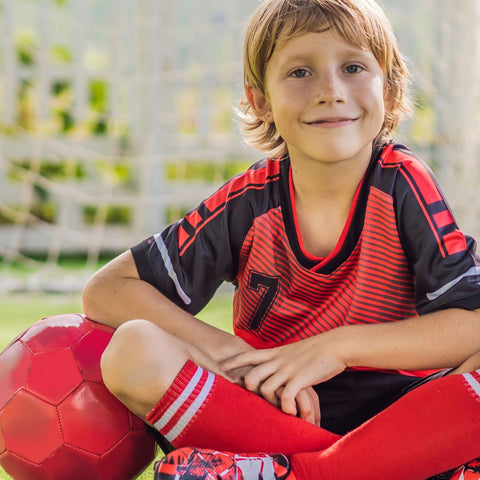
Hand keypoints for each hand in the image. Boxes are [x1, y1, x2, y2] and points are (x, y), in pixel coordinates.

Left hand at [221, 334, 345, 418]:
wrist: (335, 345)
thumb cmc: (316, 350)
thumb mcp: (293, 351)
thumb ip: (281, 358)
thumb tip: (274, 366)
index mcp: (276, 353)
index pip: (249, 355)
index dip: (235, 361)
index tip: (223, 366)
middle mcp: (278, 361)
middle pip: (251, 375)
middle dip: (247, 389)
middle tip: (251, 399)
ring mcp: (288, 370)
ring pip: (265, 388)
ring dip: (270, 402)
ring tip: (278, 408)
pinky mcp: (300, 379)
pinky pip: (285, 397)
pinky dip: (286, 408)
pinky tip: (291, 412)